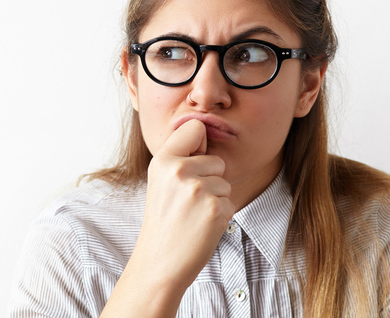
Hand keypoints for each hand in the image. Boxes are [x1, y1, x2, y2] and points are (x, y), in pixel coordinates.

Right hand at [133, 119, 234, 291]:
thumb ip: (180, 156)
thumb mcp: (160, 181)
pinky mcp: (215, 208)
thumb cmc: (164, 221)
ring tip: (193, 215)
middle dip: (209, 180)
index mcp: (163, 160)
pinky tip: (201, 227)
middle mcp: (179, 170)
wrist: (159, 262)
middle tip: (187, 202)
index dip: (199, 145)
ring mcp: (198, 189)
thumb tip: (206, 130)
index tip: (191, 162)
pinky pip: (230, 201)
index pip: (195, 127)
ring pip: (225, 182)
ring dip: (215, 199)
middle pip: (216, 160)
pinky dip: (220, 215)